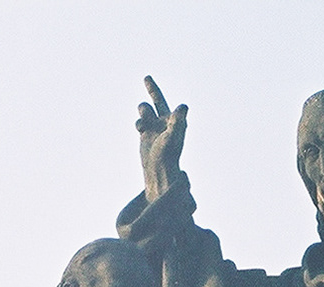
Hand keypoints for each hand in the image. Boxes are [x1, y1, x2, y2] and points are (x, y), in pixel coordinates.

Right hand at [137, 76, 186, 199]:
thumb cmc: (168, 155)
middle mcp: (166, 122)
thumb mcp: (173, 136)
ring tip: (143, 125)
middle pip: (157, 101)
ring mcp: (155, 127)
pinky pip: (139, 121)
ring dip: (143, 112)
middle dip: (152, 89)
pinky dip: (138, 123)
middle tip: (147, 78)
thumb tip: (184, 106)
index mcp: (174, 120)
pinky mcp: (146, 134)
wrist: (159, 172)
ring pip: (145, 110)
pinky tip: (140, 130)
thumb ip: (178, 120)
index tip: (149, 81)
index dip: (156, 91)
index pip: (165, 102)